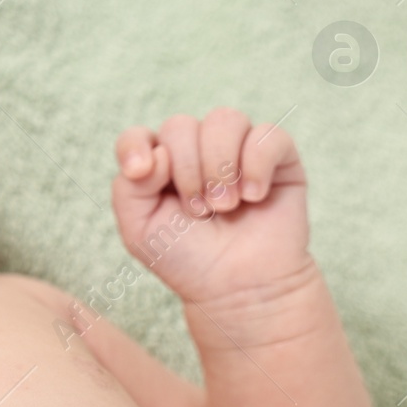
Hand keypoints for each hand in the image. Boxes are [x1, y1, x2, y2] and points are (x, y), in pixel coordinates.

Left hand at [111, 108, 312, 306]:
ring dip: (219, 166)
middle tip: (199, 211)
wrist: (241, 287)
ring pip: (225, 119)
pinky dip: (257, 165)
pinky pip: (267, 134)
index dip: (134, 147)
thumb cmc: (188, 259)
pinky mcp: (277, 156)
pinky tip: (255, 197)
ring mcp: (237, 149)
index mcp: (159, 166)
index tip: (140, 173)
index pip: (137, 136)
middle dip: (186, 171)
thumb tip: (157, 153)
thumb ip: (129, 188)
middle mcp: (196, 150)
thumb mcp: (140, 231)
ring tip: (225, 206)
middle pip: (180, 125)